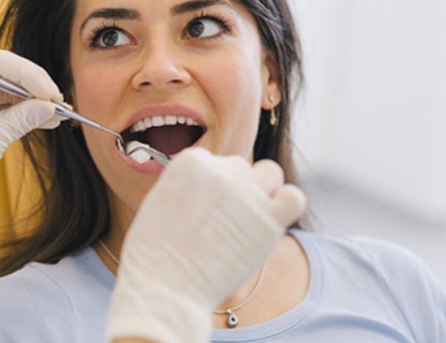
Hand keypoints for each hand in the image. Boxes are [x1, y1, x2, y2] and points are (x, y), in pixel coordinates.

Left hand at [0, 50, 63, 261]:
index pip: (1, 64)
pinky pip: (8, 105)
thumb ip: (22, 119)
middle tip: (58, 104)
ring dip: (35, 102)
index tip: (50, 94)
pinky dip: (27, 112)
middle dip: (36, 88)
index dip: (30, 75)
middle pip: (9, 74)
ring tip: (58, 114)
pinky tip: (46, 120)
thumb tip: (50, 107)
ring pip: (12, 90)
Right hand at [107, 147, 305, 342]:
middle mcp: (221, 171)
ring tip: (250, 216)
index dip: (211, 186)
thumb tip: (211, 185)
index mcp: (192, 160)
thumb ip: (189, 184)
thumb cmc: (155, 253)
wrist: (164, 288)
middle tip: (223, 220)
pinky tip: (272, 220)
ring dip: (263, 189)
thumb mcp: (161, 200)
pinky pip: (293, 198)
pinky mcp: (269, 220)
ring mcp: (247, 194)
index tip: (204, 208)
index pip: (214, 161)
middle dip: (234, 189)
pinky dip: (287, 204)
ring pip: (270, 173)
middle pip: (240, 168)